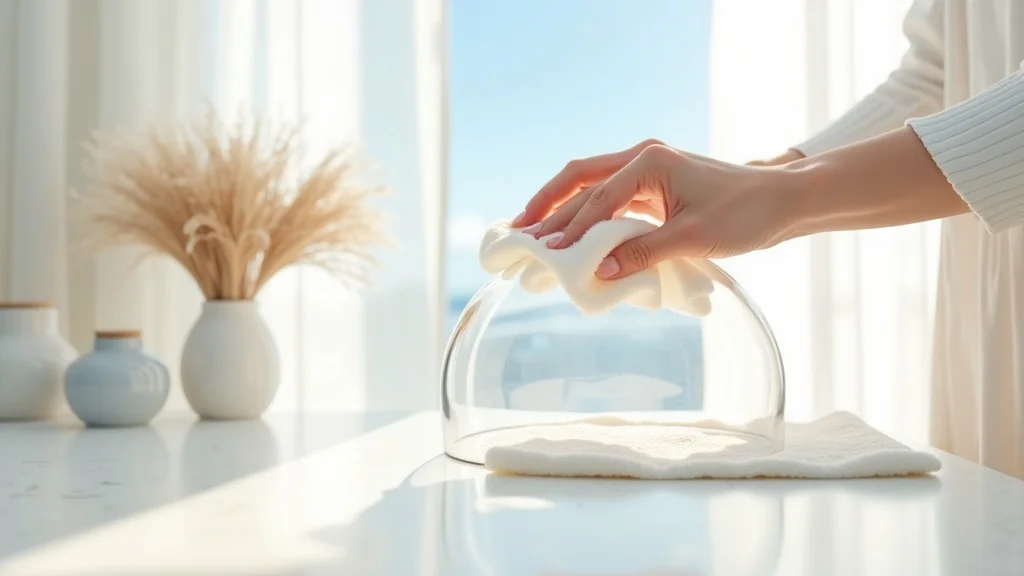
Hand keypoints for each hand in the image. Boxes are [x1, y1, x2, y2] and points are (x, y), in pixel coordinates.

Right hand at [511, 139, 799, 278]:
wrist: (781, 202)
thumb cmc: (745, 214)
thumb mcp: (692, 238)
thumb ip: (642, 252)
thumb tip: (598, 272)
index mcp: (648, 161)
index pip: (596, 197)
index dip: (570, 228)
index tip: (546, 252)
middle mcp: (641, 158)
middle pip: (579, 178)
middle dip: (547, 205)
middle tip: (517, 233)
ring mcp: (646, 170)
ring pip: (590, 187)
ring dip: (562, 209)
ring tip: (531, 233)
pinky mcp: (652, 187)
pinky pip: (608, 199)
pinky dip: (586, 216)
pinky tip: (569, 234)